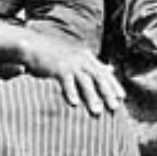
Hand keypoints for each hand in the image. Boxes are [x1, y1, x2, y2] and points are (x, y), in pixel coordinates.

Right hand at [0, 26, 124, 116]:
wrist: (34, 44)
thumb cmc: (56, 54)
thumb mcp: (78, 56)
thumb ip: (94, 64)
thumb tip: (112, 68)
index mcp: (87, 57)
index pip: (104, 72)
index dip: (114, 84)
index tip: (123, 97)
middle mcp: (81, 58)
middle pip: (98, 77)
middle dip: (107, 92)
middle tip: (115, 107)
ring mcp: (70, 62)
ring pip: (85, 81)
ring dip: (92, 97)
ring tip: (97, 111)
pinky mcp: (57, 66)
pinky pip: (66, 81)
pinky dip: (71, 92)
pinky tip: (75, 104)